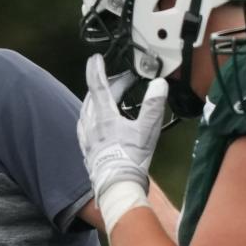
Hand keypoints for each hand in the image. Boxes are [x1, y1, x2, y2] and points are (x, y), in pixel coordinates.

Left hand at [77, 54, 167, 205]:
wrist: (117, 186)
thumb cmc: (131, 160)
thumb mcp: (147, 131)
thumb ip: (153, 106)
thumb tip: (159, 85)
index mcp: (104, 117)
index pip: (98, 86)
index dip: (97, 70)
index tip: (95, 58)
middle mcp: (92, 125)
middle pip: (94, 98)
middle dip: (107, 85)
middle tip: (122, 81)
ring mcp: (87, 138)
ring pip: (87, 112)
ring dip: (97, 101)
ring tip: (108, 98)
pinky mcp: (87, 150)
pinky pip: (85, 128)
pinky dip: (92, 118)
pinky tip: (96, 124)